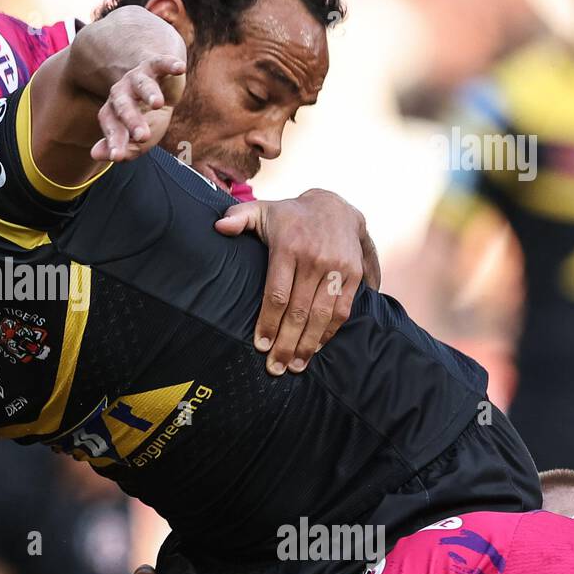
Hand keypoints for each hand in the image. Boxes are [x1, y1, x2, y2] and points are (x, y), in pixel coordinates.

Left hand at [90, 55, 185, 162]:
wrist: (161, 82)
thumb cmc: (148, 115)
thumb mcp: (140, 136)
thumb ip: (125, 148)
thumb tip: (94, 154)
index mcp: (114, 111)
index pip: (111, 126)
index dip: (113, 141)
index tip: (117, 157)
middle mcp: (121, 92)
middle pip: (123, 106)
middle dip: (132, 120)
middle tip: (143, 137)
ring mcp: (138, 77)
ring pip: (141, 84)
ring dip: (149, 93)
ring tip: (158, 104)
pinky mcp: (156, 64)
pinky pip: (162, 62)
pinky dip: (171, 64)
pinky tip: (181, 68)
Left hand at [215, 189, 379, 374]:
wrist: (335, 204)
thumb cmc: (288, 216)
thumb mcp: (261, 210)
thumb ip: (238, 217)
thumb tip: (219, 226)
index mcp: (289, 247)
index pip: (277, 293)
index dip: (268, 322)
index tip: (260, 345)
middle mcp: (315, 259)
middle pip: (299, 311)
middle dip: (286, 343)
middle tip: (275, 368)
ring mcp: (338, 268)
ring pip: (322, 315)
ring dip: (309, 345)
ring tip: (295, 367)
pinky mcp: (354, 275)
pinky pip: (342, 310)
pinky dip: (329, 333)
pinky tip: (316, 349)